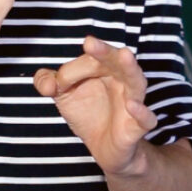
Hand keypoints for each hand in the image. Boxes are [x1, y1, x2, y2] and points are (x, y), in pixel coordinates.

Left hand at [33, 36, 157, 175]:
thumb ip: (47, 83)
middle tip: (90, 42)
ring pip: (136, 81)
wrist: (104, 148)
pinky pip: (146, 119)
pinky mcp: (136, 127)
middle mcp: (120, 80)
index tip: (57, 83)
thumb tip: (46, 84)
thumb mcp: (62, 95)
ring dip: (130, 68)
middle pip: (117, 60)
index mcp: (103, 68)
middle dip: (105, 51)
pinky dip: (142, 112)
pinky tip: (132, 105)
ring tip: (125, 55)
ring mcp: (132, 101)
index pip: (89, 60)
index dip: (70, 71)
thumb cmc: (87, 111)